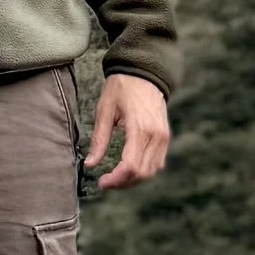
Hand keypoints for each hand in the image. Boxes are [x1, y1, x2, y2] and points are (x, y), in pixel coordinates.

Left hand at [84, 73, 169, 192]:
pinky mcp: (165, 137)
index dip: (115, 180)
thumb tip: (89, 165)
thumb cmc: (121, 87)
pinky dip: (143, 171)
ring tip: (115, 177)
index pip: (130, 166)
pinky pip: (157, 163)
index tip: (101, 183)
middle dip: (123, 183)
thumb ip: (98, 140)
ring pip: (152, 171)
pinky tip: (128, 168)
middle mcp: (156, 135)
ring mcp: (163, 137)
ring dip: (133, 180)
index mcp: (140, 128)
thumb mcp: (105, 110)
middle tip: (105, 182)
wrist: (144, 72)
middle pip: (142, 173)